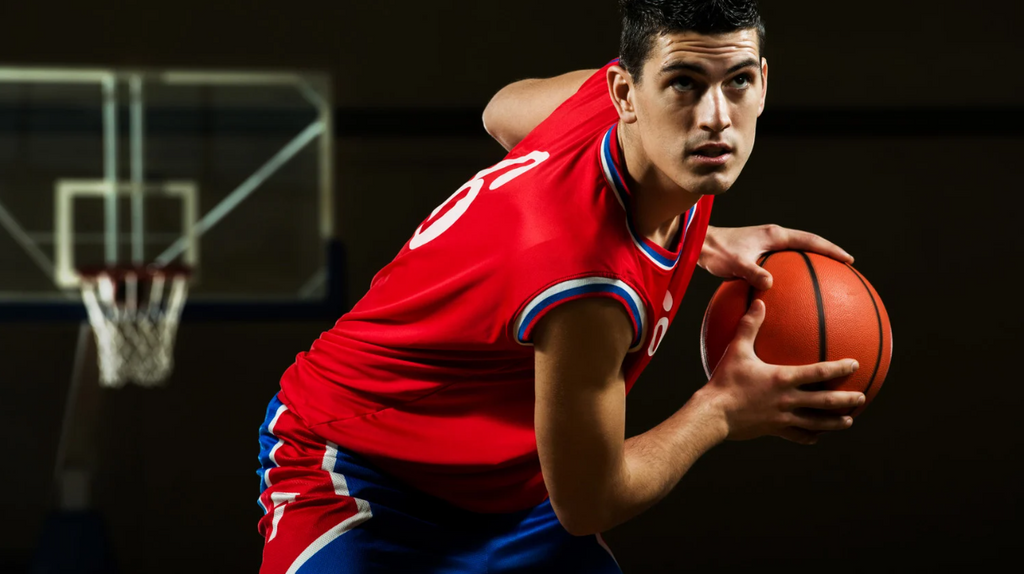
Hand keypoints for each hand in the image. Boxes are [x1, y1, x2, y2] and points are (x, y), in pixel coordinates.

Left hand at [698, 224, 853, 289]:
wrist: (699, 245)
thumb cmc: (716, 252)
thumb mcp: (736, 264)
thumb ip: (753, 273)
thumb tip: (770, 285)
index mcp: (775, 235)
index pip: (810, 241)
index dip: (830, 250)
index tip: (849, 260)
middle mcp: (773, 237)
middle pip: (808, 244)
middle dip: (827, 254)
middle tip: (845, 267)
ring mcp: (766, 244)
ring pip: (796, 253)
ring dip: (812, 262)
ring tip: (825, 278)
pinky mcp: (758, 252)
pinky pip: (783, 262)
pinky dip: (793, 272)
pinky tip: (792, 290)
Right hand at [701, 299, 864, 444]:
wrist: (713, 414)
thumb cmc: (725, 380)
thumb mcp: (737, 350)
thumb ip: (750, 325)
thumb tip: (758, 301)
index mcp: (783, 378)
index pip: (818, 372)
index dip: (839, 368)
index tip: (854, 365)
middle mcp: (787, 399)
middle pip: (825, 401)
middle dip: (846, 399)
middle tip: (862, 397)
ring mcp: (782, 417)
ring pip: (816, 422)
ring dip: (834, 422)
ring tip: (849, 421)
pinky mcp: (774, 429)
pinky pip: (796, 435)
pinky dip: (809, 437)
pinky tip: (816, 437)